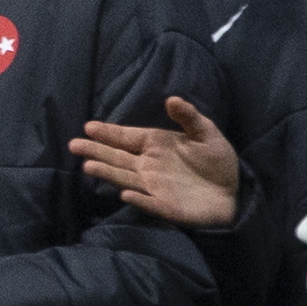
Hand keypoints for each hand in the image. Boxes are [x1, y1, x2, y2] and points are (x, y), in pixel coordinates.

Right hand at [74, 96, 243, 229]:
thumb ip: (189, 117)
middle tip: (73, 144)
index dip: (109, 133)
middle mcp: (148, 166)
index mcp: (156, 146)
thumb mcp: (207, 134)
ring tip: (89, 166)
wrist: (233, 194)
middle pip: (117, 157)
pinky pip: (149, 202)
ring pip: (125, 178)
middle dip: (96, 151)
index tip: (89, 127)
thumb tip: (171, 99)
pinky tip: (126, 194)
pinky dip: (138, 199)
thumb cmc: (217, 162)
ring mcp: (154, 187)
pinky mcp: (164, 206)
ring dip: (108, 173)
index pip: (127, 137)